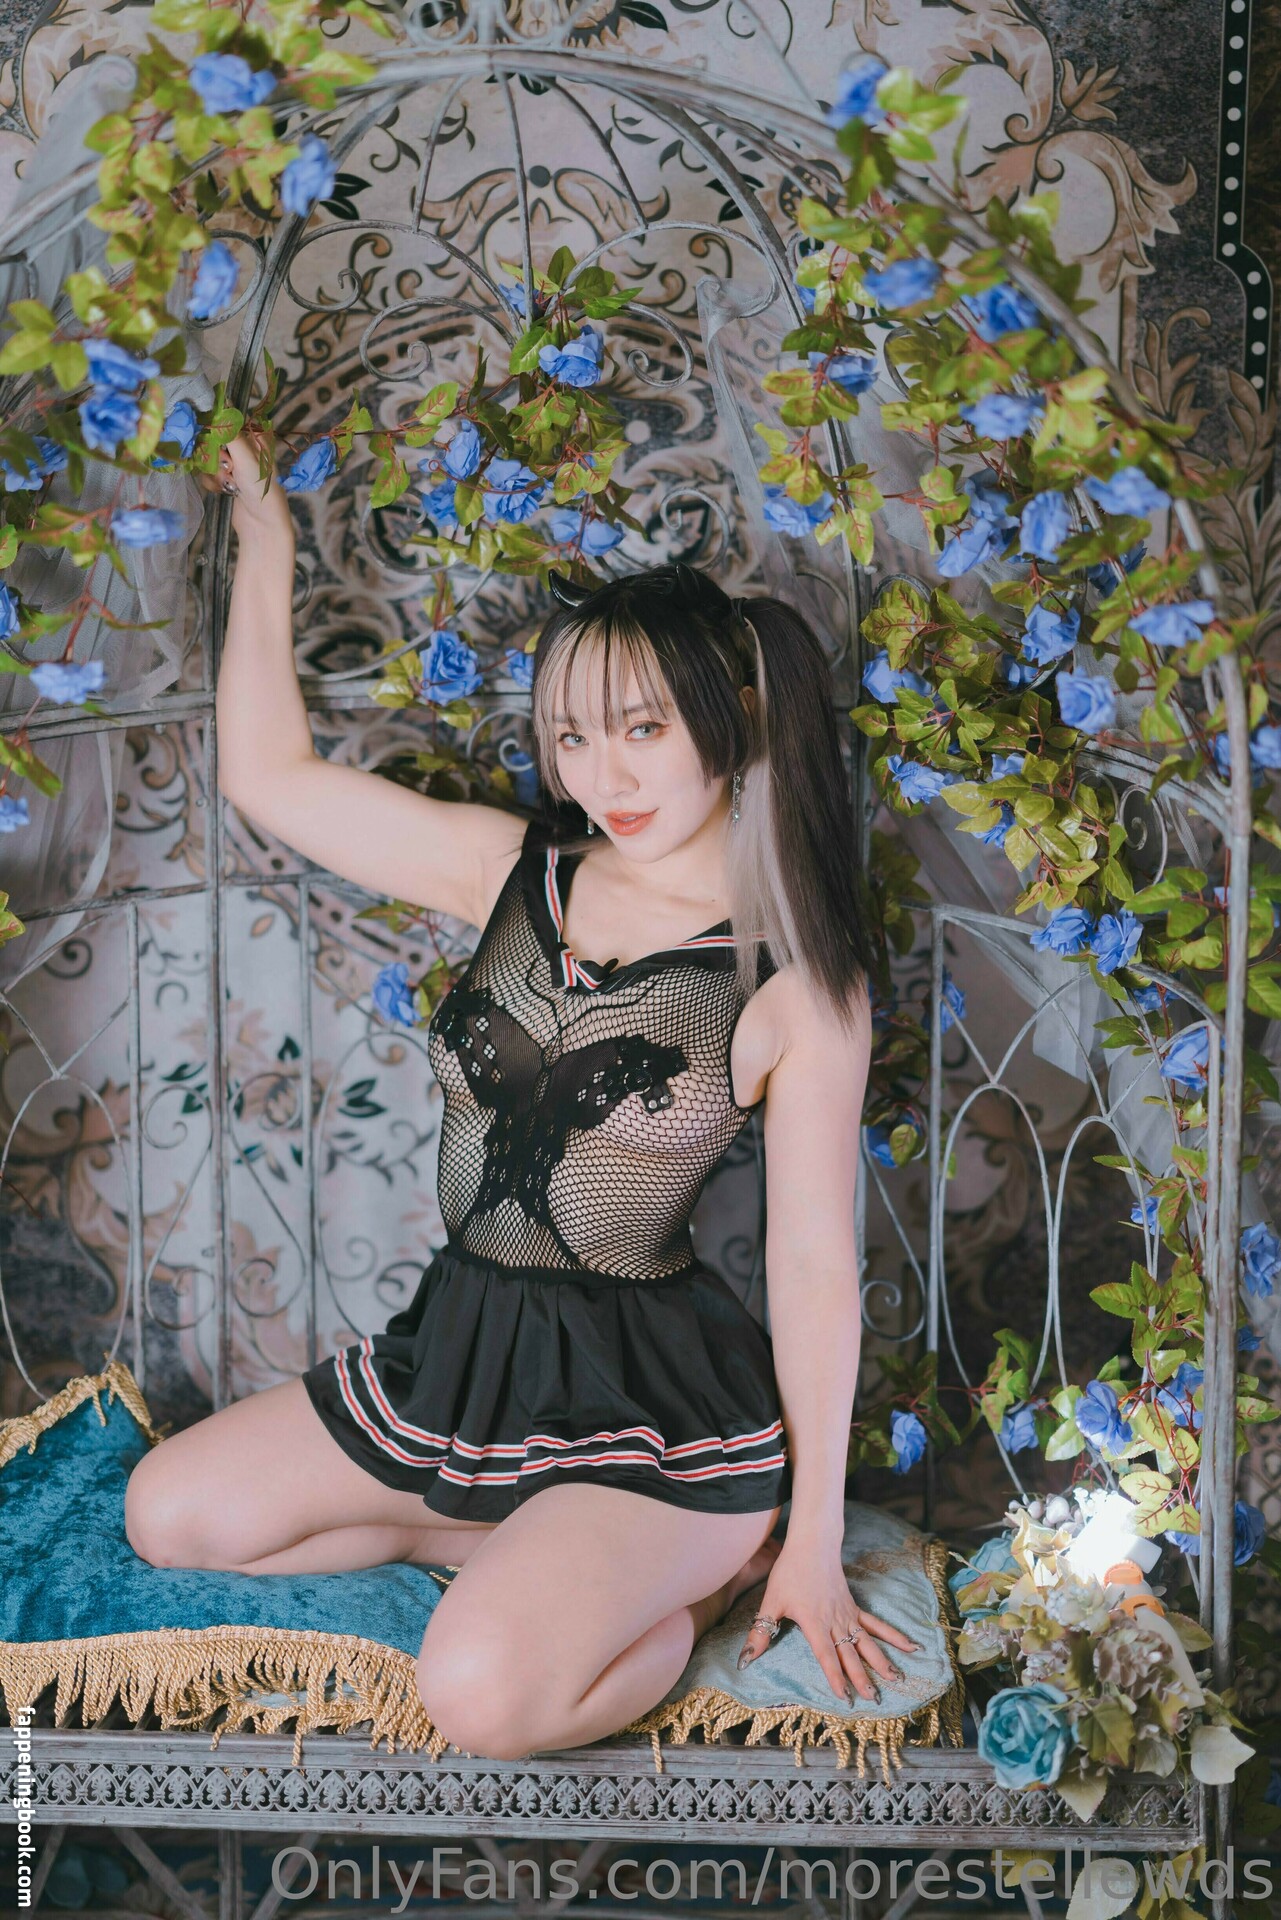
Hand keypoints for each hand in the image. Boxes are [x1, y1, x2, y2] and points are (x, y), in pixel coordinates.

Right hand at [195, 428, 293, 545]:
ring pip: (209, 457)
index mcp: (256, 437)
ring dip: (215, 471)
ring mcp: (235, 465)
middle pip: (214, 438)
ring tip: (230, 483)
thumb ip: (231, 432)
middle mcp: (245, 448)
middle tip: (228, 466)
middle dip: (215, 454)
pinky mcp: (226, 480)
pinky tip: (225, 491)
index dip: (216, 425)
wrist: (262, 526)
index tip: (208, 431)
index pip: (229, 420)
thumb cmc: (261, 489)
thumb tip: (222, 404)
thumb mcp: (246, 456)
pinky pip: (208, 473)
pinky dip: (214, 482)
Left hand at [735, 1540, 919, 1704]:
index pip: (826, 1656)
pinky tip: (910, 1646)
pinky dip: (893, 1636)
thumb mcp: (770, 1602)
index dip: (836, 1677)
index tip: (845, 1697)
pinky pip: (876, 1624)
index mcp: (815, 1622)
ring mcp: (848, 1614)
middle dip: (862, 1677)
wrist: (812, 1544)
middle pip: (851, 1653)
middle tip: (873, 1699)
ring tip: (897, 1680)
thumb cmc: (789, 1572)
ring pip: (868, 1642)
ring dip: (882, 1661)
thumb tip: (745, 1660)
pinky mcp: (854, 1607)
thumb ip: (760, 1633)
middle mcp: (835, 1621)